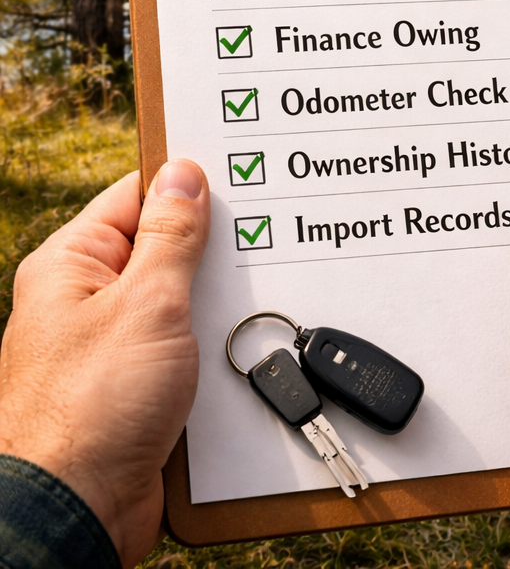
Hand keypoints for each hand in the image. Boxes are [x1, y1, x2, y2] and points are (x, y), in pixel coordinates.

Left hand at [0, 160, 209, 565]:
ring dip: (220, 313)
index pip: (137, 197)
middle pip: (168, 252)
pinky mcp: (140, 389)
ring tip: (244, 313)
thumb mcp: (146, 304)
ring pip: (187, 307)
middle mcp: (88, 303)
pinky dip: (219, 354)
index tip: (242, 178)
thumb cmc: (89, 409)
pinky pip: (192, 353)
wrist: (78, 509)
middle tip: (261, 250)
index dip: (190, 185)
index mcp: (72, 267)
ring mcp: (115, 347)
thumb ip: (171, 237)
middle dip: (216, 257)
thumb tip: (184, 176)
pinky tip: (242, 356)